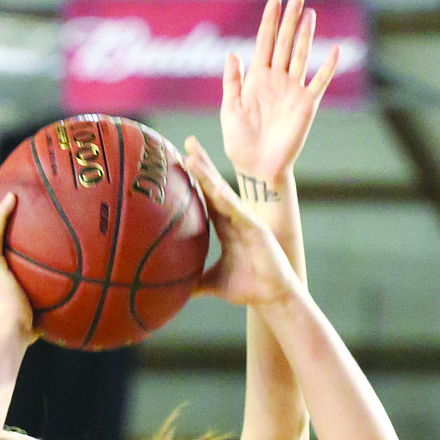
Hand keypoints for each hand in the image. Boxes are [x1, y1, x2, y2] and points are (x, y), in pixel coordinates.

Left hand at [185, 139, 294, 308]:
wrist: (272, 297)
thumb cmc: (246, 288)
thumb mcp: (212, 284)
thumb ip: (193, 282)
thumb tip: (168, 293)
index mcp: (225, 226)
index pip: (206, 197)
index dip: (194, 179)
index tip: (178, 161)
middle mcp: (235, 218)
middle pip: (214, 185)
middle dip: (201, 164)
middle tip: (186, 142)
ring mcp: (246, 221)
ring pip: (223, 193)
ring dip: (208, 176)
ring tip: (192, 158)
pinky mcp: (257, 229)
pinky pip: (240, 212)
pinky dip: (227, 201)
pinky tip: (215, 189)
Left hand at [221, 0, 339, 196]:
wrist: (257, 167)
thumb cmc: (240, 142)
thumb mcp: (230, 110)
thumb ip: (232, 83)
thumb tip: (233, 54)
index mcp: (256, 79)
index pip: (264, 43)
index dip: (269, 22)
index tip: (275, 0)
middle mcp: (277, 80)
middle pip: (285, 43)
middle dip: (290, 20)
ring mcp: (293, 90)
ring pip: (301, 56)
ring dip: (306, 35)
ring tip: (309, 14)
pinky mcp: (306, 104)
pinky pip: (319, 82)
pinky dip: (328, 67)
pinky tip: (335, 50)